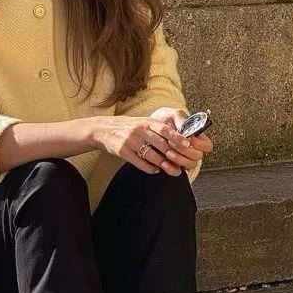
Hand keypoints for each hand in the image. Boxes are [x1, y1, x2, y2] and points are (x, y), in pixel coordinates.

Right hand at [91, 113, 210, 175]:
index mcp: (146, 122)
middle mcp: (139, 130)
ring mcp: (130, 141)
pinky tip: (154, 170)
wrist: (104, 129)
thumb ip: (159, 130)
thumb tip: (180, 141)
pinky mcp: (123, 151)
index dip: (177, 137)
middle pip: (160, 144)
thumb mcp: (143, 123)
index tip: (188, 145)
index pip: (165, 129)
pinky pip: (139, 162)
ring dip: (163, 164)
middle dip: (173, 155)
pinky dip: (149, 168)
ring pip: (151, 155)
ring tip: (170, 169)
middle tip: (183, 164)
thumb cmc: (129, 127)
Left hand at [147, 107, 212, 175]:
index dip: (200, 144)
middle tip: (174, 144)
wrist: (150, 126)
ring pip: (190, 165)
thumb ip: (182, 120)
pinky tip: (164, 163)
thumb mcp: (175, 115)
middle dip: (186, 151)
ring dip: (179, 159)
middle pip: (198, 156)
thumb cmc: (166, 119)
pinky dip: (171, 168)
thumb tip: (187, 129)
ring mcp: (184, 158)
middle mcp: (193, 149)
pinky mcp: (174, 165)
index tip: (189, 139)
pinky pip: (177, 171)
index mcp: (197, 137)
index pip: (207, 146)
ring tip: (168, 152)